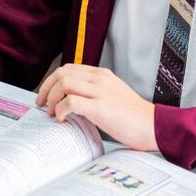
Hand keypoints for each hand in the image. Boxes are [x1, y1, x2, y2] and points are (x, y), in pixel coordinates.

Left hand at [37, 65, 156, 151]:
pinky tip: (62, 119)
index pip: (68, 68)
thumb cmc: (133, 117)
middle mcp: (100, 79)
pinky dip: (61, 110)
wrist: (153, 126)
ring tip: (52, 113)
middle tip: (42, 105)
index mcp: (102, 75)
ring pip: (64, 83)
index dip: (52, 81)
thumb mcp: (112, 96)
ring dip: (52, 99)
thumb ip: (94, 93)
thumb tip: (69, 101)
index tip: (45, 95)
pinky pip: (71, 102)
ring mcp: (100, 91)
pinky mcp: (100, 107)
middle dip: (46, 89)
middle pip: (62, 73)